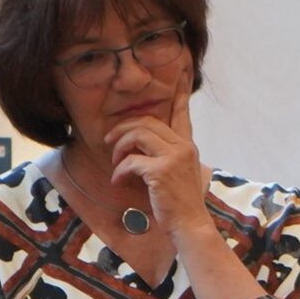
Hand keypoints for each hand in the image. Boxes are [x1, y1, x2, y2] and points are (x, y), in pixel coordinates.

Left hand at [108, 77, 211, 233]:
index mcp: (187, 145)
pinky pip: (131, 161)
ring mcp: (174, 158)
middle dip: (122, 129)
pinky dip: (119, 171)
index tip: (182, 73)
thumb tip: (137, 144)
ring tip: (115, 162)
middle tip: (109, 142)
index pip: (182, 112)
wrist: (189, 226)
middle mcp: (183, 147)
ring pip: (137, 135)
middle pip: (147, 121)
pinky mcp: (161, 171)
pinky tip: (118, 181)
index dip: (180, 93)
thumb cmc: (178, 203)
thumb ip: (163, 154)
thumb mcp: (175, 173)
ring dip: (119, 148)